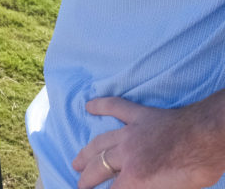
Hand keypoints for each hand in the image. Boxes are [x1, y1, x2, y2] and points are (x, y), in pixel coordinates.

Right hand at [72, 96, 224, 188]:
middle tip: (80, 184)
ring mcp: (131, 132)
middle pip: (99, 167)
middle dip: (87, 179)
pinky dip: (101, 105)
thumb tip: (134, 187)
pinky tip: (89, 106)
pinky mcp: (140, 116)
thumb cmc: (197, 167)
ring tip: (76, 161)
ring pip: (101, 142)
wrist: (209, 136)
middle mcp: (127, 154)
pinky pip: (116, 107)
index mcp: (136, 176)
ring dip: (87, 153)